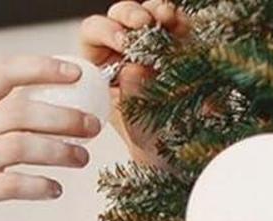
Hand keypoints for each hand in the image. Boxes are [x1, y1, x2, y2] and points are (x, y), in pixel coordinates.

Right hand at [0, 57, 104, 220]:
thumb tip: (48, 109)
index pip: (3, 73)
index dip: (41, 68)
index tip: (74, 73)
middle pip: (20, 110)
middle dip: (63, 117)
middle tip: (92, 126)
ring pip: (20, 145)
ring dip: (58, 151)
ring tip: (82, 159)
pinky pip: (11, 185)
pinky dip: (39, 186)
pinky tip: (56, 190)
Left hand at [79, 2, 187, 165]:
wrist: (176, 155)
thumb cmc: (148, 143)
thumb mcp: (136, 125)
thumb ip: (133, 96)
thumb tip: (134, 68)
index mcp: (101, 66)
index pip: (93, 34)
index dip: (105, 31)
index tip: (122, 41)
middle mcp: (123, 51)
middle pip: (119, 17)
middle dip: (130, 15)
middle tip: (143, 25)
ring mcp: (150, 46)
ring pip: (147, 13)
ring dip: (154, 11)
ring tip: (164, 19)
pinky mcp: (176, 45)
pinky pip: (175, 23)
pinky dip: (178, 20)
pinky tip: (179, 23)